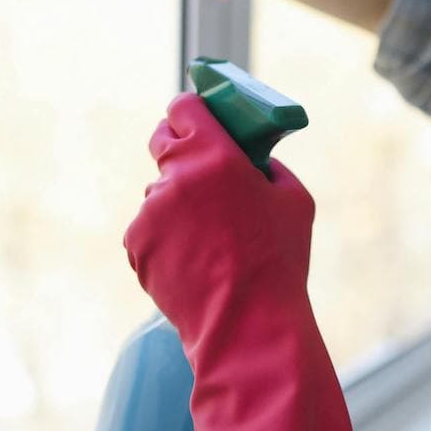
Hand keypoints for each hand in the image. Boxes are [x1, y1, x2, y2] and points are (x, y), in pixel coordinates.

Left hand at [125, 92, 314, 350]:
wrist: (246, 323)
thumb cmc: (279, 262)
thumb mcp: (294, 200)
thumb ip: (268, 166)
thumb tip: (253, 158)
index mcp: (216, 155)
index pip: (184, 107)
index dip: (190, 112)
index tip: (197, 119)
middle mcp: (176, 175)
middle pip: (163, 142)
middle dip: (179, 150)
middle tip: (201, 172)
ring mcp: (150, 210)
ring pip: (159, 193)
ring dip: (176, 203)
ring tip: (209, 239)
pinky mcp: (136, 242)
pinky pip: (148, 229)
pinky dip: (165, 238)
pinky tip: (194, 261)